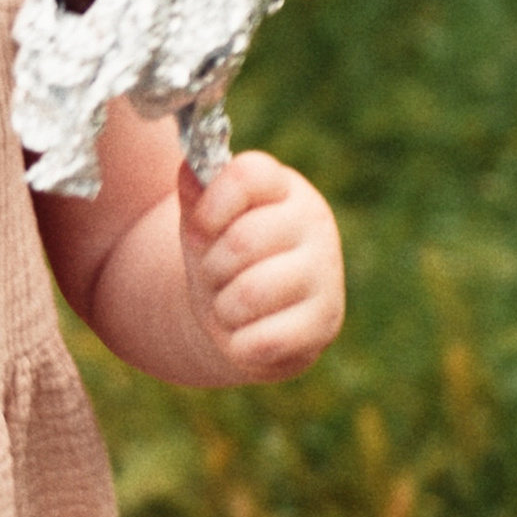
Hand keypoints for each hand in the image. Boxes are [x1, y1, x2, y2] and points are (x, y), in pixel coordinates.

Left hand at [179, 151, 343, 383]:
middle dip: (212, 268)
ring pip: (251, 294)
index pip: (247, 175)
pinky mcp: (324, 323)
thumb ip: (195, 193)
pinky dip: (240, 343)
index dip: (211, 206)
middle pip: (242, 242)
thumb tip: (191, 173)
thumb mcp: (204, 222)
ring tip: (232, 304)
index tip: (200, 228)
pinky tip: (250, 332)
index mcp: (283, 188)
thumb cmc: (224, 259)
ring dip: (224, 307)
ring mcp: (325, 273)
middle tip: (217, 275)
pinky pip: (263, 340)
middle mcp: (313, 222)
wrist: (247, 318)